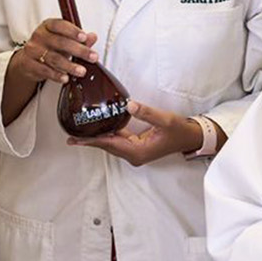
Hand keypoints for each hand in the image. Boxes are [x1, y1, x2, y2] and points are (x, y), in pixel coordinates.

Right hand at [8, 19, 97, 86]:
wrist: (27, 60)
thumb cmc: (48, 47)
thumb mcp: (64, 40)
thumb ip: (79, 39)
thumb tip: (92, 37)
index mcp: (47, 26)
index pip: (59, 25)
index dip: (72, 31)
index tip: (84, 37)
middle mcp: (39, 36)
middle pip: (60, 42)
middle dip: (79, 50)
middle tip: (92, 57)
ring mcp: (33, 50)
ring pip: (54, 58)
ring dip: (70, 66)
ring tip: (81, 71)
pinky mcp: (29, 64)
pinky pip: (45, 70)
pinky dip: (56, 75)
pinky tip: (65, 77)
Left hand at [68, 100, 205, 165]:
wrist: (190, 138)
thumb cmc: (178, 130)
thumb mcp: (164, 120)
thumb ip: (147, 112)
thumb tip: (129, 105)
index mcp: (137, 152)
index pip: (109, 144)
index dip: (91, 141)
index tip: (75, 140)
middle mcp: (134, 155)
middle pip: (107, 146)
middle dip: (89, 141)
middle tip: (71, 135)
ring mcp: (135, 153)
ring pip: (111, 145)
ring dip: (97, 139)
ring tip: (79, 134)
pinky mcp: (137, 148)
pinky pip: (118, 142)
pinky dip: (107, 136)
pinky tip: (99, 129)